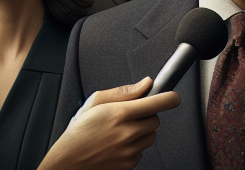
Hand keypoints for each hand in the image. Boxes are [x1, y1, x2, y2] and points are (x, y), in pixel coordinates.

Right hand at [37, 78, 179, 169]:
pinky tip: (118, 143)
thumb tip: (145, 84)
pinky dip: (135, 145)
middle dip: (146, 115)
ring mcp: (130, 151)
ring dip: (142, 131)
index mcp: (120, 114)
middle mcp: (128, 133)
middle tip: (130, 114)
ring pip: (151, 136)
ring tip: (121, 129)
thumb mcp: (95, 101)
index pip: (156, 103)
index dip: (168, 97)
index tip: (174, 96)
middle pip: (155, 120)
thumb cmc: (80, 130)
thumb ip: (124, 91)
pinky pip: (142, 151)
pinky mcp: (131, 165)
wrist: (70, 160)